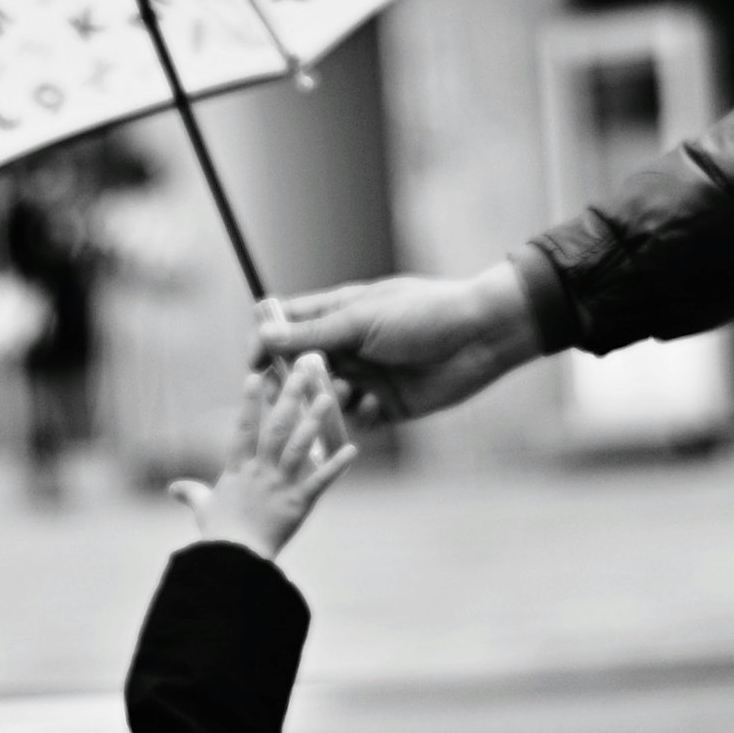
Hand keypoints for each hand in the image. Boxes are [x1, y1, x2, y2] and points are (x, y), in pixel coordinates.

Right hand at [169, 355, 361, 557]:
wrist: (235, 559)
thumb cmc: (219, 534)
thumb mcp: (202, 508)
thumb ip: (190, 492)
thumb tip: (172, 488)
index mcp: (238, 469)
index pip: (243, 428)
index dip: (249, 401)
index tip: (256, 375)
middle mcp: (259, 471)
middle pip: (275, 428)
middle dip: (288, 398)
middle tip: (302, 373)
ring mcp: (280, 485)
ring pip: (298, 447)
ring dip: (314, 421)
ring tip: (327, 398)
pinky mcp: (298, 503)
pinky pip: (320, 481)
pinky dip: (336, 465)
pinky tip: (352, 449)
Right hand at [254, 264, 543, 428]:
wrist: (480, 336)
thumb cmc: (422, 314)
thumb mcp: (361, 320)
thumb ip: (312, 333)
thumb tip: (266, 334)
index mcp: (340, 315)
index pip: (288, 326)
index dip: (266, 343)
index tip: (252, 364)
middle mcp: (350, 346)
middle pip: (301, 368)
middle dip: (292, 382)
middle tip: (288, 394)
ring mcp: (369, 376)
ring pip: (327, 397)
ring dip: (327, 399)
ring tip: (341, 394)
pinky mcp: (389, 405)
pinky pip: (359, 419)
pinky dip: (359, 416)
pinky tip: (373, 406)